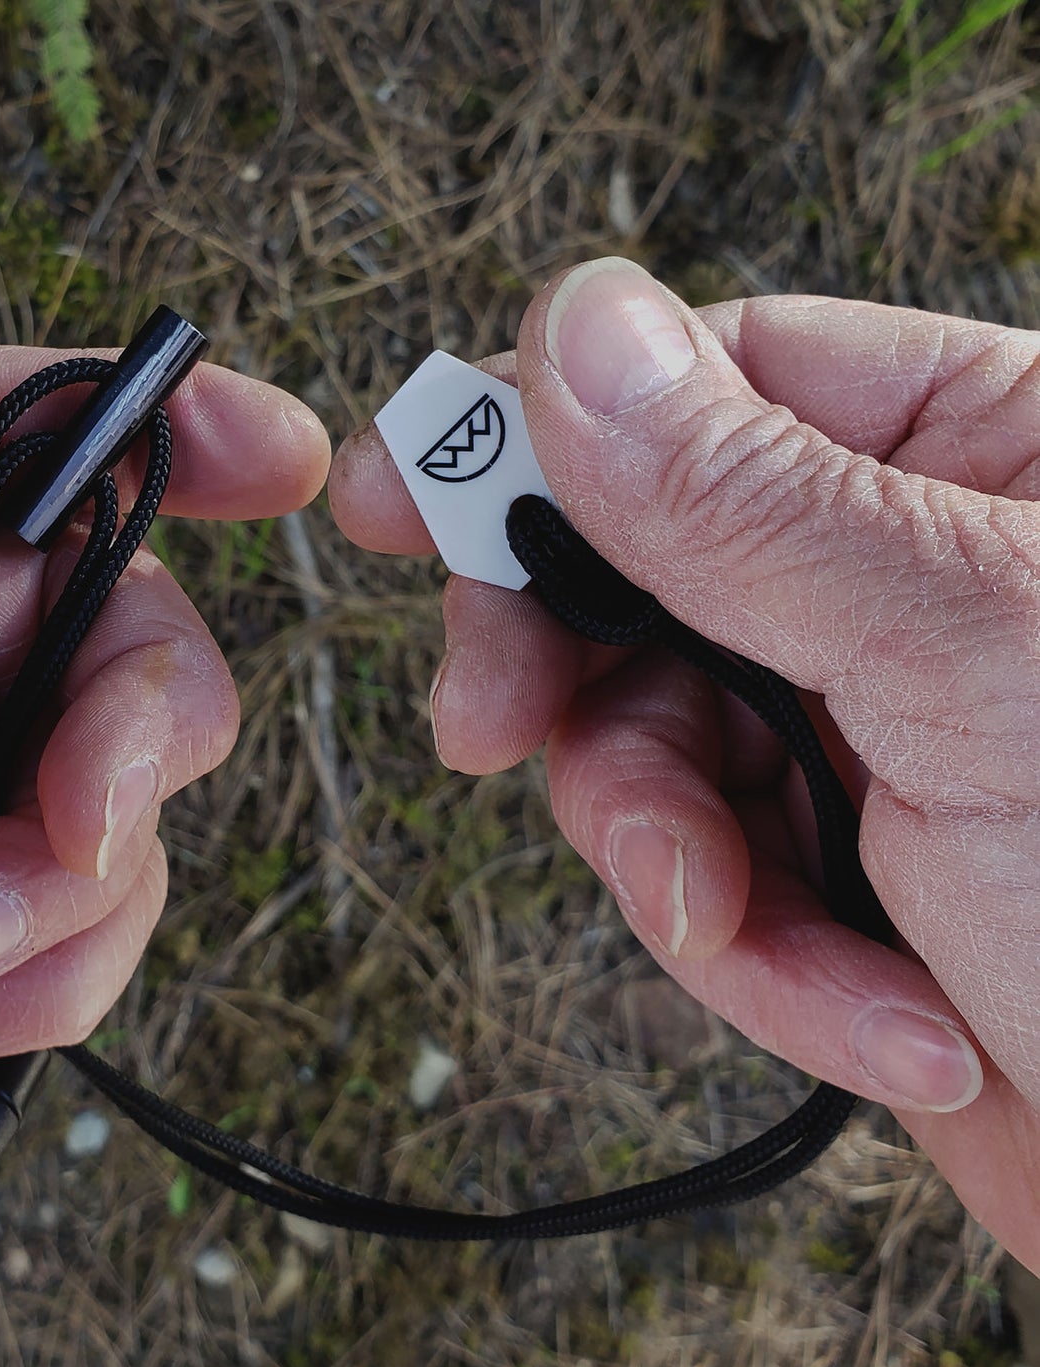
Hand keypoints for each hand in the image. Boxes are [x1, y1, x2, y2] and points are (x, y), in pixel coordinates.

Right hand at [330, 257, 1039, 1272]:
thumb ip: (752, 500)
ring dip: (678, 864)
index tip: (397, 490)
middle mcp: (905, 578)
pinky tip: (883, 1027)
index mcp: (975, 455)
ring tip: (750, 932)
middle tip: (485, 727)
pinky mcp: (840, 865)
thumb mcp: (968, 659)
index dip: (537, 435)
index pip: (704, 385)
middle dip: (571, 681)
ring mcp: (866, 725)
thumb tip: (576, 334)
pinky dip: (761, 965)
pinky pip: (707, 878)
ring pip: (647, 746)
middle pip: (634, 575)